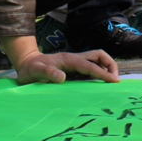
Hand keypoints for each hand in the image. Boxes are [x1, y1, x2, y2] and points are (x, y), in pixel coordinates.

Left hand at [0, 35, 118, 84]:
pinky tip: (100, 85)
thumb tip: (62, 77)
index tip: (114, 81)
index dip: (103, 72)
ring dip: (106, 68)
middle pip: (99, 55)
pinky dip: (99, 73)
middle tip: (115, 80)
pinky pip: (91, 68)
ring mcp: (75, 63)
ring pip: (97, 60)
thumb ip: (47, 73)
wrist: (26, 65)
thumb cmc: (30, 70)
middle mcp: (74, 59)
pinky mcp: (74, 69)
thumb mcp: (35, 72)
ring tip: (111, 83)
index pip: (90, 65)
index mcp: (68, 60)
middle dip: (110, 64)